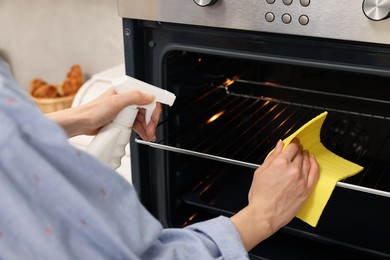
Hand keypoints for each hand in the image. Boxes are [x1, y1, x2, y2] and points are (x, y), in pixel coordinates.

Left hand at [47, 88, 161, 140]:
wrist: (81, 124)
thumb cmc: (92, 111)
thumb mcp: (115, 102)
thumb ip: (134, 97)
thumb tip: (150, 96)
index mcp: (124, 91)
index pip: (146, 97)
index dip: (153, 108)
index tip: (155, 118)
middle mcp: (125, 99)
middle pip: (145, 109)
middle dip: (150, 121)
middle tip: (151, 131)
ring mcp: (123, 110)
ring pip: (141, 118)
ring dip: (147, 127)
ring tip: (148, 136)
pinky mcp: (121, 119)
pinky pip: (135, 124)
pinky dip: (141, 130)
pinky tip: (143, 135)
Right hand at [230, 138, 318, 250]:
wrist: (264, 214)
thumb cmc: (260, 196)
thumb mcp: (260, 172)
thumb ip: (272, 156)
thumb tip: (279, 145)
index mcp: (280, 163)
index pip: (292, 147)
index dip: (294, 143)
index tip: (294, 142)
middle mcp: (293, 170)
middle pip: (300, 154)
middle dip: (299, 150)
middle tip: (297, 149)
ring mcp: (302, 180)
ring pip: (308, 162)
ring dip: (306, 156)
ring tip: (304, 154)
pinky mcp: (307, 190)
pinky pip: (315, 173)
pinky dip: (314, 165)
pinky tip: (312, 162)